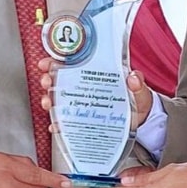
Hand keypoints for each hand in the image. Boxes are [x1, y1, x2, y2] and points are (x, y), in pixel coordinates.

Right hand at [37, 58, 152, 129]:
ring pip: (57, 100)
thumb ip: (137, 83)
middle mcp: (83, 87)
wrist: (140, 120)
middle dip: (48, 81)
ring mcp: (81, 104)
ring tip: (48, 104)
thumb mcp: (138, 89)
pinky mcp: (81, 120)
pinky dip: (58, 124)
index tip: (46, 63)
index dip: (55, 62)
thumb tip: (133, 78)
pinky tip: (56, 126)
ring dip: (48, 101)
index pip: (71, 64)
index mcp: (94, 74)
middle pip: (59, 81)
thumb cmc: (136, 99)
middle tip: (47, 83)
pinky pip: (65, 122)